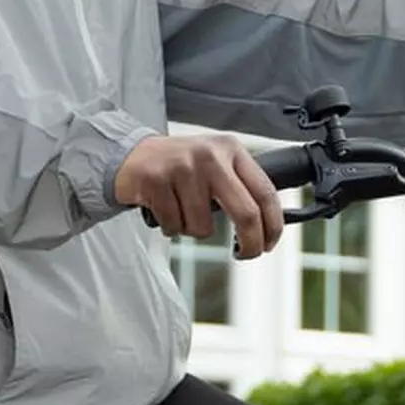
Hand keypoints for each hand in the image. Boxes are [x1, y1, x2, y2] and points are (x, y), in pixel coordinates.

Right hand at [114, 133, 285, 256]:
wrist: (132, 156)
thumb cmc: (179, 167)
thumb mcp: (216, 164)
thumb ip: (240, 187)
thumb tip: (265, 227)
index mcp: (231, 150)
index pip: (265, 192)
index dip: (273, 225)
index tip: (269, 243)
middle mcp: (210, 155)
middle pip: (245, 212)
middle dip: (250, 243)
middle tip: (244, 254)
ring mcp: (182, 166)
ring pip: (203, 227)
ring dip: (192, 230)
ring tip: (181, 210)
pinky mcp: (156, 179)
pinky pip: (174, 226)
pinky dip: (170, 227)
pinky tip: (164, 209)